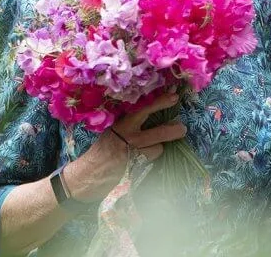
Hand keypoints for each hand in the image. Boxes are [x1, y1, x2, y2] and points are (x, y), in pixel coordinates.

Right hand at [61, 93, 186, 201]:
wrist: (88, 174)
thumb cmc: (101, 150)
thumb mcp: (111, 131)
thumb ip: (128, 124)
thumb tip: (149, 114)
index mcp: (122, 124)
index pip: (144, 109)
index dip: (160, 102)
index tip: (174, 96)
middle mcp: (129, 137)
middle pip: (160, 132)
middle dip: (174, 129)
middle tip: (182, 128)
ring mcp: (134, 154)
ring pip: (158, 148)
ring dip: (158, 147)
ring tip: (150, 147)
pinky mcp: (136, 168)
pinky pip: (151, 160)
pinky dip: (150, 158)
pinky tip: (141, 158)